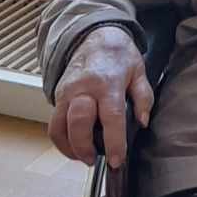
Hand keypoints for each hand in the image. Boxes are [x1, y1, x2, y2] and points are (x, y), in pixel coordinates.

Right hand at [49, 26, 152, 164]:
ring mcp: (67, 93)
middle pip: (78, 122)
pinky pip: (53, 124)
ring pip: (59, 126)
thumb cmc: (119, 55)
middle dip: (85, 147)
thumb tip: (143, 121)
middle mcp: (84, 88)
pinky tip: (73, 148)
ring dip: (70, 148)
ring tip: (84, 158)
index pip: (110, 117)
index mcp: (108, 82)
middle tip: (96, 160)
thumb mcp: (139, 71)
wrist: (93, 35)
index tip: (117, 160)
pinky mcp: (57, 96)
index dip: (114, 142)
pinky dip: (60, 140)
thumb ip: (143, 98)